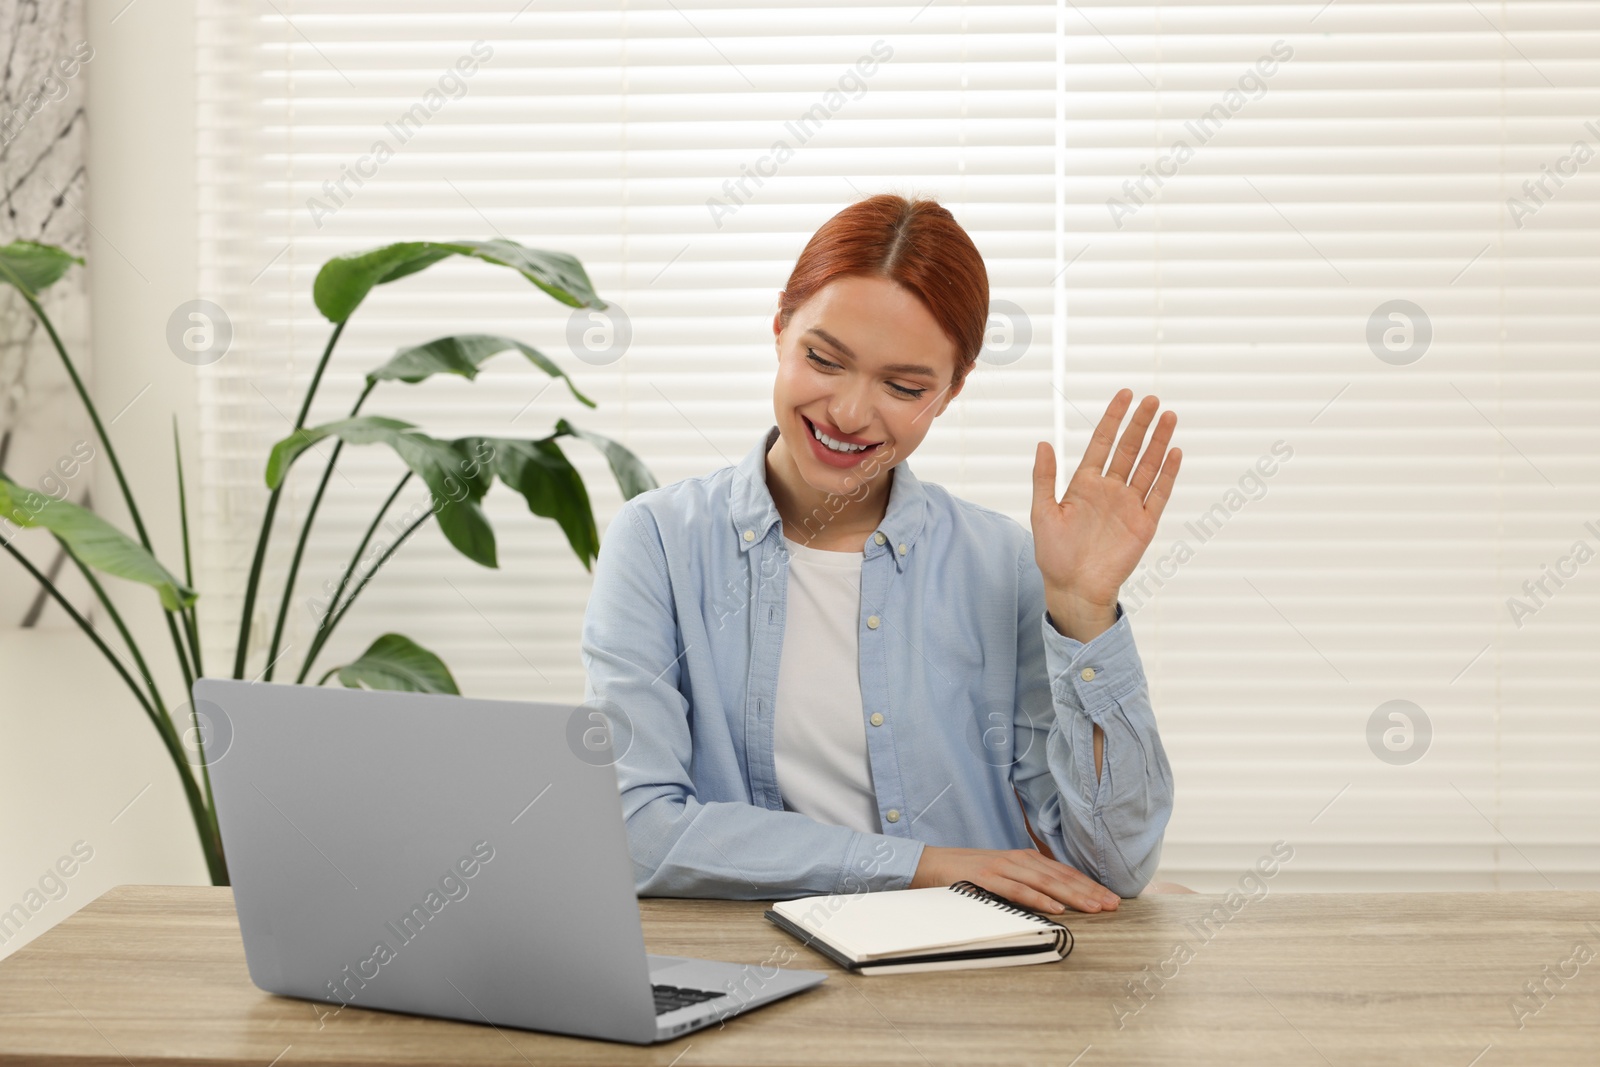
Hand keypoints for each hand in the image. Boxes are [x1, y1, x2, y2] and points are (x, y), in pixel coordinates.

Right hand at [910, 845, 1120, 913]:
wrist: (931, 863)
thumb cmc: (968, 873)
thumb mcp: (1003, 875)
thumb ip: (1027, 882)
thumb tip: (1056, 898)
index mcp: (1025, 859)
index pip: (1064, 872)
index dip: (1089, 885)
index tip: (1111, 898)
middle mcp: (1018, 859)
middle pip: (1061, 877)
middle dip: (1089, 891)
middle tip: (1112, 905)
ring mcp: (1003, 868)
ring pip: (1045, 883)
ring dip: (1072, 896)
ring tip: (1094, 908)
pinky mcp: (987, 879)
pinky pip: (1018, 891)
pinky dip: (1039, 899)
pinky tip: (1056, 909)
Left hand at [1031, 390, 1181, 634]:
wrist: (1074, 588)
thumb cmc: (1054, 554)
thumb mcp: (1042, 512)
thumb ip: (1044, 478)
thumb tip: (1042, 443)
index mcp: (1085, 484)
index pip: (1102, 442)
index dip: (1113, 418)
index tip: (1125, 395)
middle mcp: (1110, 490)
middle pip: (1129, 449)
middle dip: (1141, 424)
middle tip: (1153, 399)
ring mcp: (1129, 505)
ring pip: (1148, 465)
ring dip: (1159, 442)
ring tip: (1169, 416)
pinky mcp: (1144, 523)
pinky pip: (1159, 493)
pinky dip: (1168, 473)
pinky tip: (1175, 452)